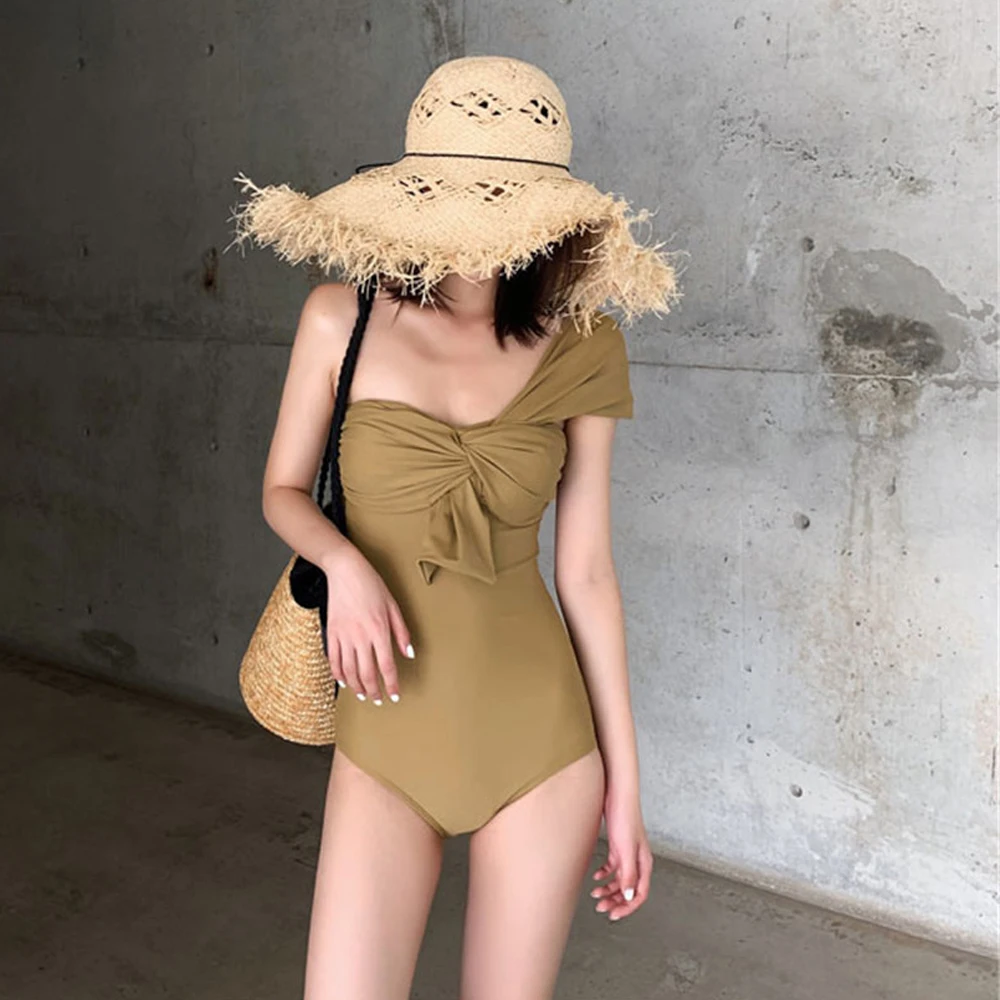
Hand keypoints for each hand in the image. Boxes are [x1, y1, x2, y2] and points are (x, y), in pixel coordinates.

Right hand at [323, 544, 413, 704]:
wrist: (345, 571)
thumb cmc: (372, 585)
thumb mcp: (393, 606)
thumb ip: (402, 633)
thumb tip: (408, 654)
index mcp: (379, 630)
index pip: (387, 666)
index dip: (391, 684)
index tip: (395, 696)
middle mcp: (361, 636)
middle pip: (367, 673)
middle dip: (374, 691)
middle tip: (378, 700)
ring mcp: (344, 636)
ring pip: (349, 670)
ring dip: (357, 687)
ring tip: (364, 694)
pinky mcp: (332, 633)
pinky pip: (334, 660)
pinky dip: (339, 674)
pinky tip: (345, 681)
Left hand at [590, 783, 652, 920]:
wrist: (616, 794)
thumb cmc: (624, 817)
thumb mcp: (625, 848)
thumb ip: (628, 873)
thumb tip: (628, 897)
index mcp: (644, 863)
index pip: (639, 894)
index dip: (627, 907)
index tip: (613, 915)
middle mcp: (637, 860)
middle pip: (628, 889)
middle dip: (615, 901)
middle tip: (600, 907)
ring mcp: (627, 853)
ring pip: (619, 879)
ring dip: (608, 889)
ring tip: (595, 893)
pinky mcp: (617, 845)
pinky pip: (613, 867)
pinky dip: (604, 874)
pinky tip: (595, 876)